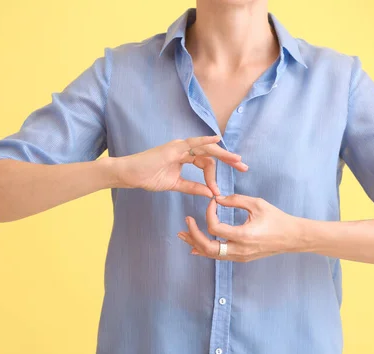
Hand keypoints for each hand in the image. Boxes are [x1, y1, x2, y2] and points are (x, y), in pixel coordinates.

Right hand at [111, 136, 247, 196]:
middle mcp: (184, 148)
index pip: (207, 162)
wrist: (130, 174)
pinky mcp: (173, 148)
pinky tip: (217, 141)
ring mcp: (179, 146)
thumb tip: (210, 193)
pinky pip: (192, 144)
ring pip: (206, 148)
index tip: (218, 191)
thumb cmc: (148, 177)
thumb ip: (192, 187)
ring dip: (223, 154)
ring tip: (237, 161)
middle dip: (229, 159)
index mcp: (184, 156)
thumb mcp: (175, 184)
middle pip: (211, 152)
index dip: (215, 175)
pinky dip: (205, 142)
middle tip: (244, 167)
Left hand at [177, 194, 302, 261]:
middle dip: (193, 234)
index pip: (215, 227)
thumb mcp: (257, 204)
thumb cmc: (277, 218)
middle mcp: (239, 250)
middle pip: (207, 247)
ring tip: (183, 235)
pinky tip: (195, 247)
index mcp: (243, 235)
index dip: (209, 212)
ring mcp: (240, 256)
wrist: (292, 237)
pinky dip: (206, 251)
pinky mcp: (241, 258)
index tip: (213, 201)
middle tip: (186, 221)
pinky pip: (219, 257)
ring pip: (211, 254)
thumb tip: (217, 198)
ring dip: (196, 243)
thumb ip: (235, 200)